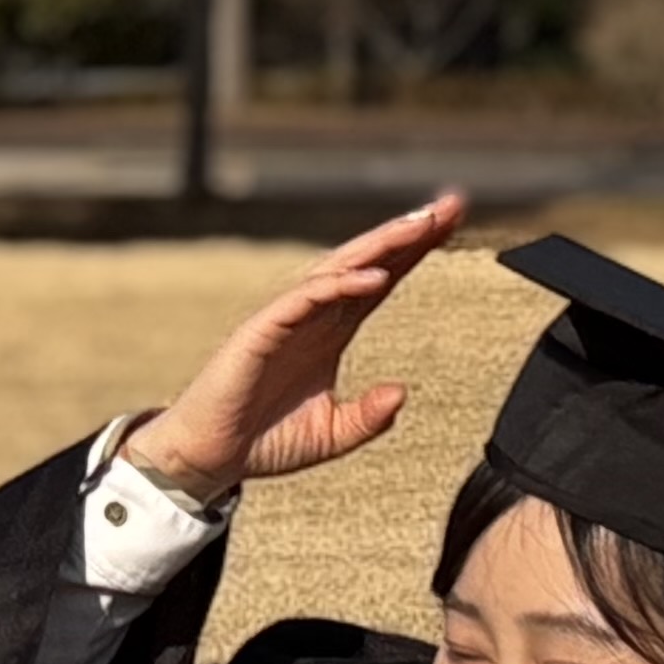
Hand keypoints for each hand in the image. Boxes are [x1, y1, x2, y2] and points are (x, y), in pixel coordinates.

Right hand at [127, 193, 467, 507]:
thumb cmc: (265, 441)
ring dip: (380, 245)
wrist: (211, 457)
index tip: (451, 225)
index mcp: (331, 332)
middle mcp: (312, 316)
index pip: (380, 279)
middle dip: (407, 233)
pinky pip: (305, 299)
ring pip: (338, 268)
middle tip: (450, 206)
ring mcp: (286, 319)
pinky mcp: (262, 331)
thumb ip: (368, 417)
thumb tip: (400, 393)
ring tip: (419, 226)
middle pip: (367, 261)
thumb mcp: (333, 434)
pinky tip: (376, 276)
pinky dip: (339, 284)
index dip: (414, 252)